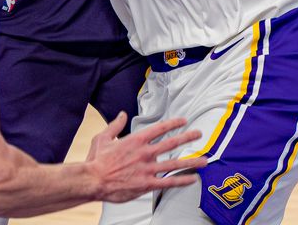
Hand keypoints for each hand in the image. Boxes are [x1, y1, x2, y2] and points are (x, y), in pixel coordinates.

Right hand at [85, 113, 205, 201]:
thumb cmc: (96, 160)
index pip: (160, 128)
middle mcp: (145, 153)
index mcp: (136, 140)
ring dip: (191, 161)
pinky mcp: (147, 184)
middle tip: (199, 134)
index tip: (184, 120)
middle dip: (188, 137)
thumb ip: (115, 125)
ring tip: (204, 160)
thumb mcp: (103, 137)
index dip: (174, 123)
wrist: (93, 180)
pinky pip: (168, 183)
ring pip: (175, 164)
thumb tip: (122, 114)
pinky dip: (182, 181)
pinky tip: (192, 179)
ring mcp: (148, 169)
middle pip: (172, 143)